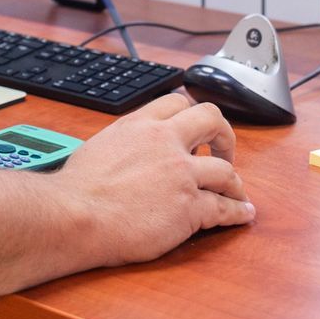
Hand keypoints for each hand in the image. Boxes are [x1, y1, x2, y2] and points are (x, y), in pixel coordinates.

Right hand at [57, 92, 254, 265]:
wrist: (76, 215)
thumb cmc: (77, 189)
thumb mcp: (99, 147)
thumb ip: (123, 144)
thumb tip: (126, 154)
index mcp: (139, 125)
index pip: (176, 103)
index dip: (190, 115)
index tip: (193, 129)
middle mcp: (165, 143)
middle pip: (211, 120)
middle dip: (224, 135)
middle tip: (223, 150)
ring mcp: (181, 175)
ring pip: (226, 170)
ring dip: (235, 182)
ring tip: (237, 192)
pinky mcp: (189, 207)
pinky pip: (224, 208)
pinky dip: (238, 213)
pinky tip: (243, 215)